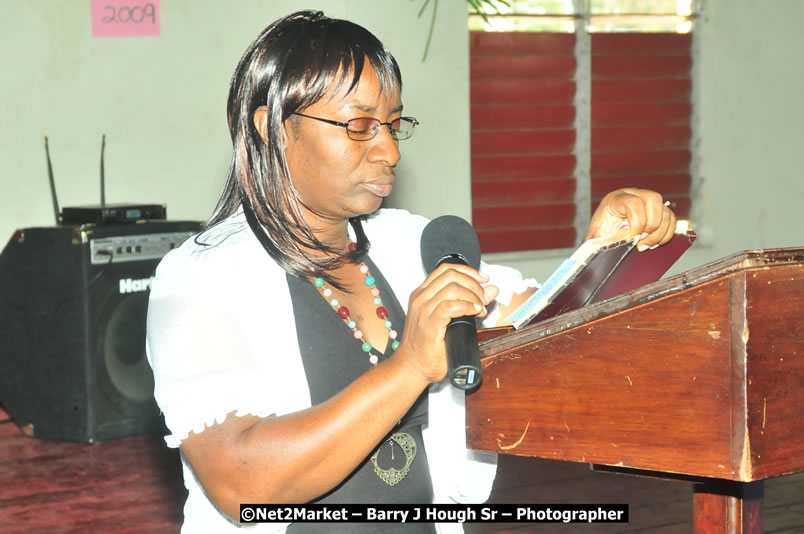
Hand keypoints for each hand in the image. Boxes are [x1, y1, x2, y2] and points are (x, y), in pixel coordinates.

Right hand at [395, 264, 497, 383]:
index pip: (446, 269)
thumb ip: (468, 302)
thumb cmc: (427, 347)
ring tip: (479, 309)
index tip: (483, 279)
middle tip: (483, 298)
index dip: (468, 271)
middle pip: (451, 275)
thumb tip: (491, 290)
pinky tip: (474, 312)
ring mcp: (423, 310)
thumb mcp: (450, 319)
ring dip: (472, 296)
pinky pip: (449, 306)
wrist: (412, 367)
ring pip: (452, 288)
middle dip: (473, 283)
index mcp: (423, 294)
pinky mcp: (429, 324)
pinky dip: (466, 306)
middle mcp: (421, 298)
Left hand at [585, 188, 676, 250]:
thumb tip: (605, 250)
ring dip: (659, 232)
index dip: (637, 222)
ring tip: (646, 245)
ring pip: (665, 210)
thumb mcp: (595, 237)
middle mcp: (634, 195)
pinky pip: (671, 219)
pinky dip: (666, 234)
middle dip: (651, 225)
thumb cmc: (599, 234)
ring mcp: (647, 202)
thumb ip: (600, 241)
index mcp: (615, 199)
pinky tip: (654, 243)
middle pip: (654, 199)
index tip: (633, 238)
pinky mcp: (658, 211)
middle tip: (641, 241)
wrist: (604, 234)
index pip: (633, 202)